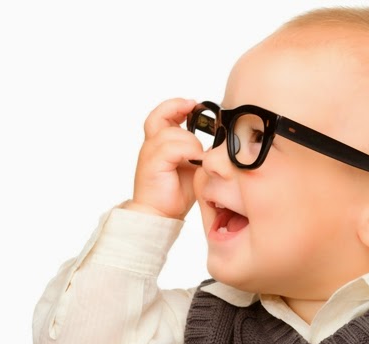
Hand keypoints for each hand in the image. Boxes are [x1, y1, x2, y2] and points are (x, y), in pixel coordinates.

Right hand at [129, 98, 203, 219]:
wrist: (160, 213)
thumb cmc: (175, 192)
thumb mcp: (192, 167)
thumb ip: (199, 152)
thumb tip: (218, 141)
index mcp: (159, 144)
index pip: (162, 115)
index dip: (176, 105)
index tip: (193, 104)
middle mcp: (151, 145)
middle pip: (160, 117)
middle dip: (179, 111)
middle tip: (194, 108)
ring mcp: (150, 153)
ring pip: (172, 133)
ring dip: (191, 141)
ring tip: (199, 157)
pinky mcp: (153, 163)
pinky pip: (173, 148)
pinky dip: (188, 151)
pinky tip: (196, 161)